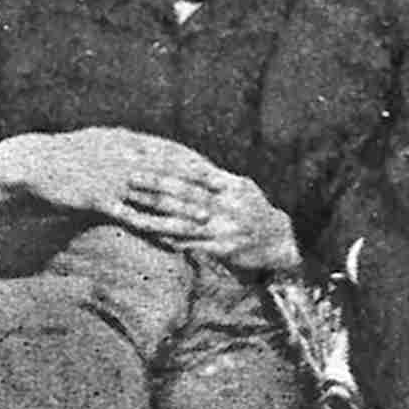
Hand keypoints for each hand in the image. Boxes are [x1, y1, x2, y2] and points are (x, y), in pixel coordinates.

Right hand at [0, 127, 241, 217]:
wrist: (32, 165)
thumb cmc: (64, 156)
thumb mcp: (96, 142)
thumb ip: (120, 145)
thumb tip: (137, 141)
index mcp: (125, 142)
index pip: (168, 153)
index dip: (195, 164)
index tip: (217, 173)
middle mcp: (124, 158)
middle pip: (170, 173)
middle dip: (199, 185)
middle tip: (225, 196)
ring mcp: (113, 179)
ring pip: (155, 196)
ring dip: (182, 209)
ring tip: (206, 221)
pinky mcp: (99, 200)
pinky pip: (131, 217)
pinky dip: (152, 228)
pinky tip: (169, 239)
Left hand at [122, 173, 301, 272]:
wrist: (279, 242)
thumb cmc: (255, 210)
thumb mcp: (241, 188)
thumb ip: (215, 178)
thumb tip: (186, 163)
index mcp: (230, 185)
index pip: (192, 172)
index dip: (167, 165)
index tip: (145, 159)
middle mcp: (227, 204)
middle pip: (184, 195)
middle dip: (155, 187)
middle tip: (128, 179)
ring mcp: (224, 228)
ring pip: (183, 222)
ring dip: (156, 217)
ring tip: (131, 213)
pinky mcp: (223, 249)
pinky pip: (193, 245)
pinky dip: (174, 242)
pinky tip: (154, 239)